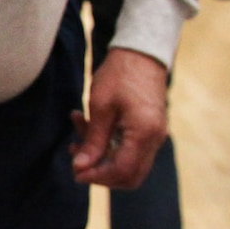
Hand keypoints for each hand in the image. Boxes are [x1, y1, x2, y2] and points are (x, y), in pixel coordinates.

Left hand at [71, 47, 168, 189]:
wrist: (141, 51)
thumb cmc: (120, 74)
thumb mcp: (100, 106)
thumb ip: (92, 141)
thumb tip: (80, 169)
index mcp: (144, 133)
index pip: (121, 171)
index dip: (96, 177)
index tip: (74, 170)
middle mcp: (154, 139)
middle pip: (128, 176)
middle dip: (99, 173)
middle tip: (76, 159)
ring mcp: (154, 135)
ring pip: (127, 163)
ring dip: (100, 157)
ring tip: (75, 138)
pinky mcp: (149, 130)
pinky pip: (129, 149)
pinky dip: (107, 145)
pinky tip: (85, 126)